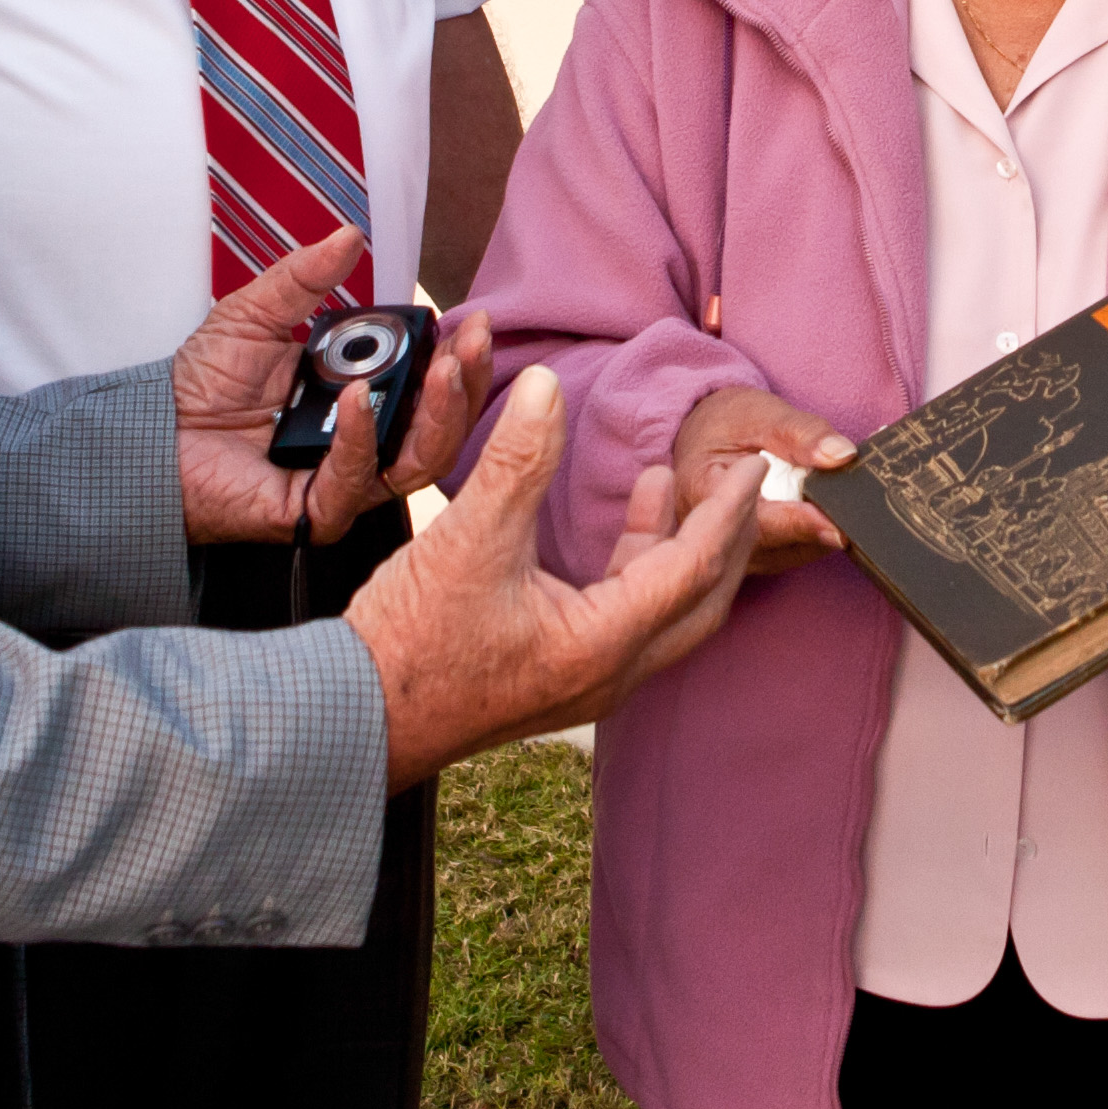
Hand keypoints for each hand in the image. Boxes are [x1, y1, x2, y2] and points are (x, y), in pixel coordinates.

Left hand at [171, 230, 498, 545]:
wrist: (149, 432)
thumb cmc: (200, 383)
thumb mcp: (256, 314)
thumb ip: (303, 279)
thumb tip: (349, 236)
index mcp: (362, 401)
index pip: (430, 387)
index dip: (458, 358)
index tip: (472, 322)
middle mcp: (362, 446)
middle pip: (439, 429)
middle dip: (467, 385)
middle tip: (473, 342)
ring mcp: (343, 483)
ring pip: (416, 463)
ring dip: (439, 415)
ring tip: (446, 370)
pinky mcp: (312, 513)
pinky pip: (352, 482)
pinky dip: (361, 438)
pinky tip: (358, 396)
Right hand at [343, 368, 759, 787]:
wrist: (352, 720)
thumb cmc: (408, 644)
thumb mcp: (467, 537)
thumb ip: (516, 460)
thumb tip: (548, 387)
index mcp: (601, 644)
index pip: (693, 568)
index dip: (728, 512)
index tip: (755, 468)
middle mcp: (607, 675)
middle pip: (700, 604)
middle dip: (727, 542)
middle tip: (743, 487)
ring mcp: (583, 685)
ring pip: (663, 616)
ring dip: (677, 553)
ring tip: (665, 486)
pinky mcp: (556, 681)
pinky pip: (626, 624)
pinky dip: (637, 572)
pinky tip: (615, 536)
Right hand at [670, 383, 852, 577]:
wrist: (706, 439)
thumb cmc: (728, 424)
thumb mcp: (761, 414)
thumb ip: (801, 433)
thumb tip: (842, 455)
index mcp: (703, 493)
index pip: (753, 519)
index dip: (799, 523)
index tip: (835, 526)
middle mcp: (713, 535)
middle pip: (778, 545)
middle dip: (822, 525)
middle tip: (859, 510)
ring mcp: (734, 553)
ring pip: (793, 553)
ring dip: (823, 530)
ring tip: (844, 502)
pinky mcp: (756, 558)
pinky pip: (796, 553)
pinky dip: (817, 533)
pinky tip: (828, 510)